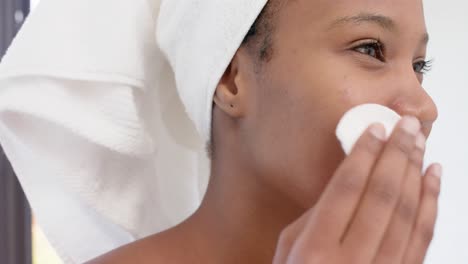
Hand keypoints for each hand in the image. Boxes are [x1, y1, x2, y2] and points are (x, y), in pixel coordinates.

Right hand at [273, 116, 441, 263]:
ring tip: (419, 143)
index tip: (376, 129)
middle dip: (396, 154)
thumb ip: (317, 212)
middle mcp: (351, 262)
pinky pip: (424, 237)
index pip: (347, 188)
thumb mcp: (289, 246)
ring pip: (408, 213)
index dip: (364, 154)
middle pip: (382, 195)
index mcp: (315, 251)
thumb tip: (352, 175)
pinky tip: (432, 177)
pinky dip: (431, 203)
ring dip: (416, 172)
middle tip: (406, 125)